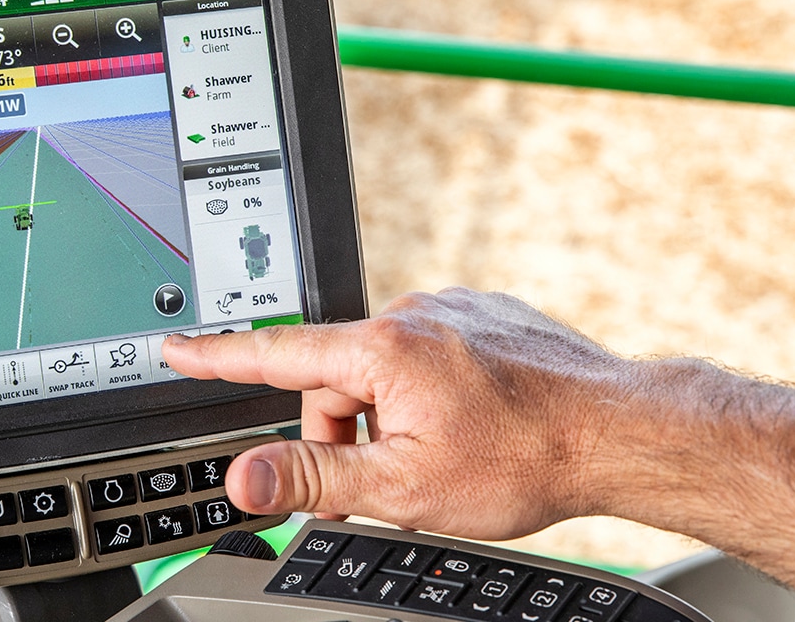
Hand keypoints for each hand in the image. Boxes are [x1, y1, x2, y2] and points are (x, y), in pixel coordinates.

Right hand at [163, 288, 627, 539]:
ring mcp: (451, 310)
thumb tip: (243, 477)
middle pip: (335, 379)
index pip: (274, 353)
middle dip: (345, 434)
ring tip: (441, 456)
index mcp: (381, 349)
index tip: (176, 349)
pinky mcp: (482, 315)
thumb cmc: (523, 457)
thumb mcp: (403, 486)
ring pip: (381, 371)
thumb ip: (312, 477)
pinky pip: (425, 353)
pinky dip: (426, 391)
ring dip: (388, 416)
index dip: (217, 358)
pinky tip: (468, 422)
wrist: (618, 430)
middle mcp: (412, 315)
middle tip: (384, 483)